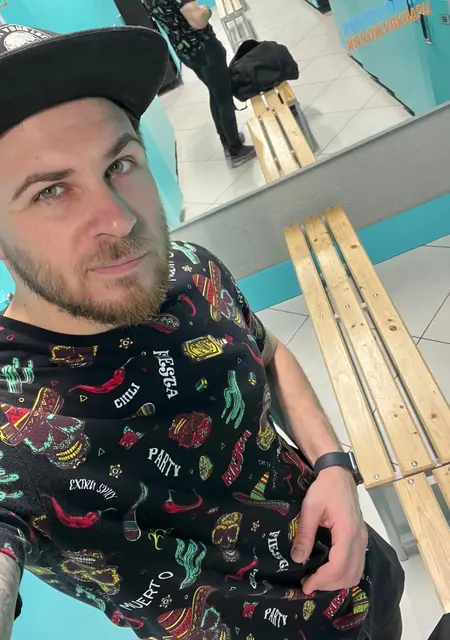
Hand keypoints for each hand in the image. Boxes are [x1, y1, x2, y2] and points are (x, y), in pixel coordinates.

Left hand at [291, 466, 367, 593]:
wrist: (338, 473)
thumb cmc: (324, 488)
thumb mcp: (310, 508)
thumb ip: (305, 533)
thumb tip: (297, 558)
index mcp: (347, 531)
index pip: (339, 565)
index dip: (322, 579)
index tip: (306, 585)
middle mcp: (359, 538)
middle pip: (350, 574)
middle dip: (329, 584)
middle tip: (309, 584)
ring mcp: (362, 539)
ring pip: (356, 572)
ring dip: (338, 581)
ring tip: (318, 580)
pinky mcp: (361, 537)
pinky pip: (357, 564)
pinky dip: (344, 573)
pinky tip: (329, 571)